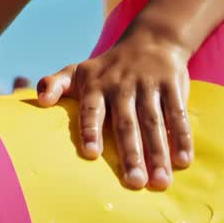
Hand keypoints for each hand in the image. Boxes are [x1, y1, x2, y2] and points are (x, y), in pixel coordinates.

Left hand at [36, 29, 192, 190]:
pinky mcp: (172, 85)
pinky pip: (178, 114)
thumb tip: (39, 100)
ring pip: (154, 122)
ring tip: (161, 183)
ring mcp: (148, 84)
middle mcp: (122, 85)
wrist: (151, 39)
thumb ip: (54, 84)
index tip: (91, 154)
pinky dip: (182, 137)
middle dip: (131, 154)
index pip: (91, 110)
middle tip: (134, 183)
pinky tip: (184, 161)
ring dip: (158, 153)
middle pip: (126, 123)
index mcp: (96, 85)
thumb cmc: (107, 66)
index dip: (90, 130)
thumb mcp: (77, 70)